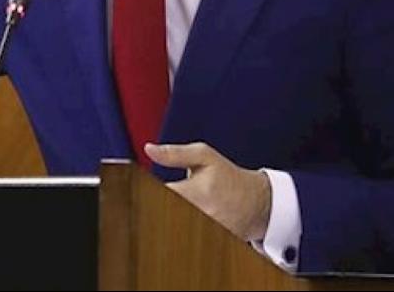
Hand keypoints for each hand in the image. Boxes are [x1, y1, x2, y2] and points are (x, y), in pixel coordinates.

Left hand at [144, 141, 271, 241]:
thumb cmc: (228, 177)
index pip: (163, 194)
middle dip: (151, 208)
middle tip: (136, 205)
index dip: (145, 192)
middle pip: (165, 215)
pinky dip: (173, 236)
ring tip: (155, 215)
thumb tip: (149, 149)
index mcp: (198, 191)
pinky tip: (169, 228)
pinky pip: (184, 241)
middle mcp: (202, 215)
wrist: (258, 203)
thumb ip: (175, 153)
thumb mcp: (205, 156)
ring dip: (162, 221)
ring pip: (173, 229)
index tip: (136, 189)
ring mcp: (207, 232)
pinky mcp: (210, 243)